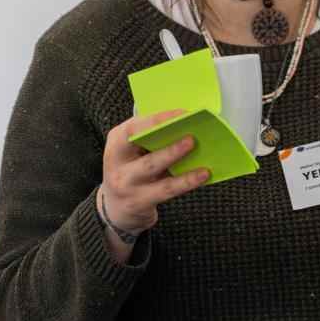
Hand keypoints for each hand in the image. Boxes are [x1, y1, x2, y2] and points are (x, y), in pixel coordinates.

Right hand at [98, 109, 210, 234]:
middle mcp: (117, 164)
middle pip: (145, 154)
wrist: (116, 206)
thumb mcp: (133, 150)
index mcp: (116, 142)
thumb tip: (186, 125)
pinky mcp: (139, 202)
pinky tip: (203, 175)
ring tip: (203, 162)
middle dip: (170, 148)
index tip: (181, 114)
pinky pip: (166, 190)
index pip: (134, 129)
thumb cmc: (131, 168)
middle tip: (192, 139)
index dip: (157, 121)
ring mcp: (126, 185)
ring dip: (180, 166)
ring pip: (156, 173)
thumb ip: (151, 138)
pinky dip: (187, 181)